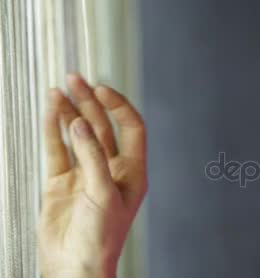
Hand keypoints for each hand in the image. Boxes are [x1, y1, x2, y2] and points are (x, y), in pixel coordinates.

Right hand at [37, 73, 146, 277]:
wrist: (74, 267)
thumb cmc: (101, 237)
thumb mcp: (104, 194)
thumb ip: (92, 157)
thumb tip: (80, 123)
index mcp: (132, 171)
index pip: (131, 128)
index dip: (118, 106)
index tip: (101, 89)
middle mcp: (110, 168)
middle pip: (102, 126)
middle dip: (90, 102)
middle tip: (75, 78)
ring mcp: (84, 173)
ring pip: (78, 134)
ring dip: (69, 112)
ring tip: (57, 89)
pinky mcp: (61, 182)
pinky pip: (57, 150)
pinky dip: (53, 130)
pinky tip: (50, 111)